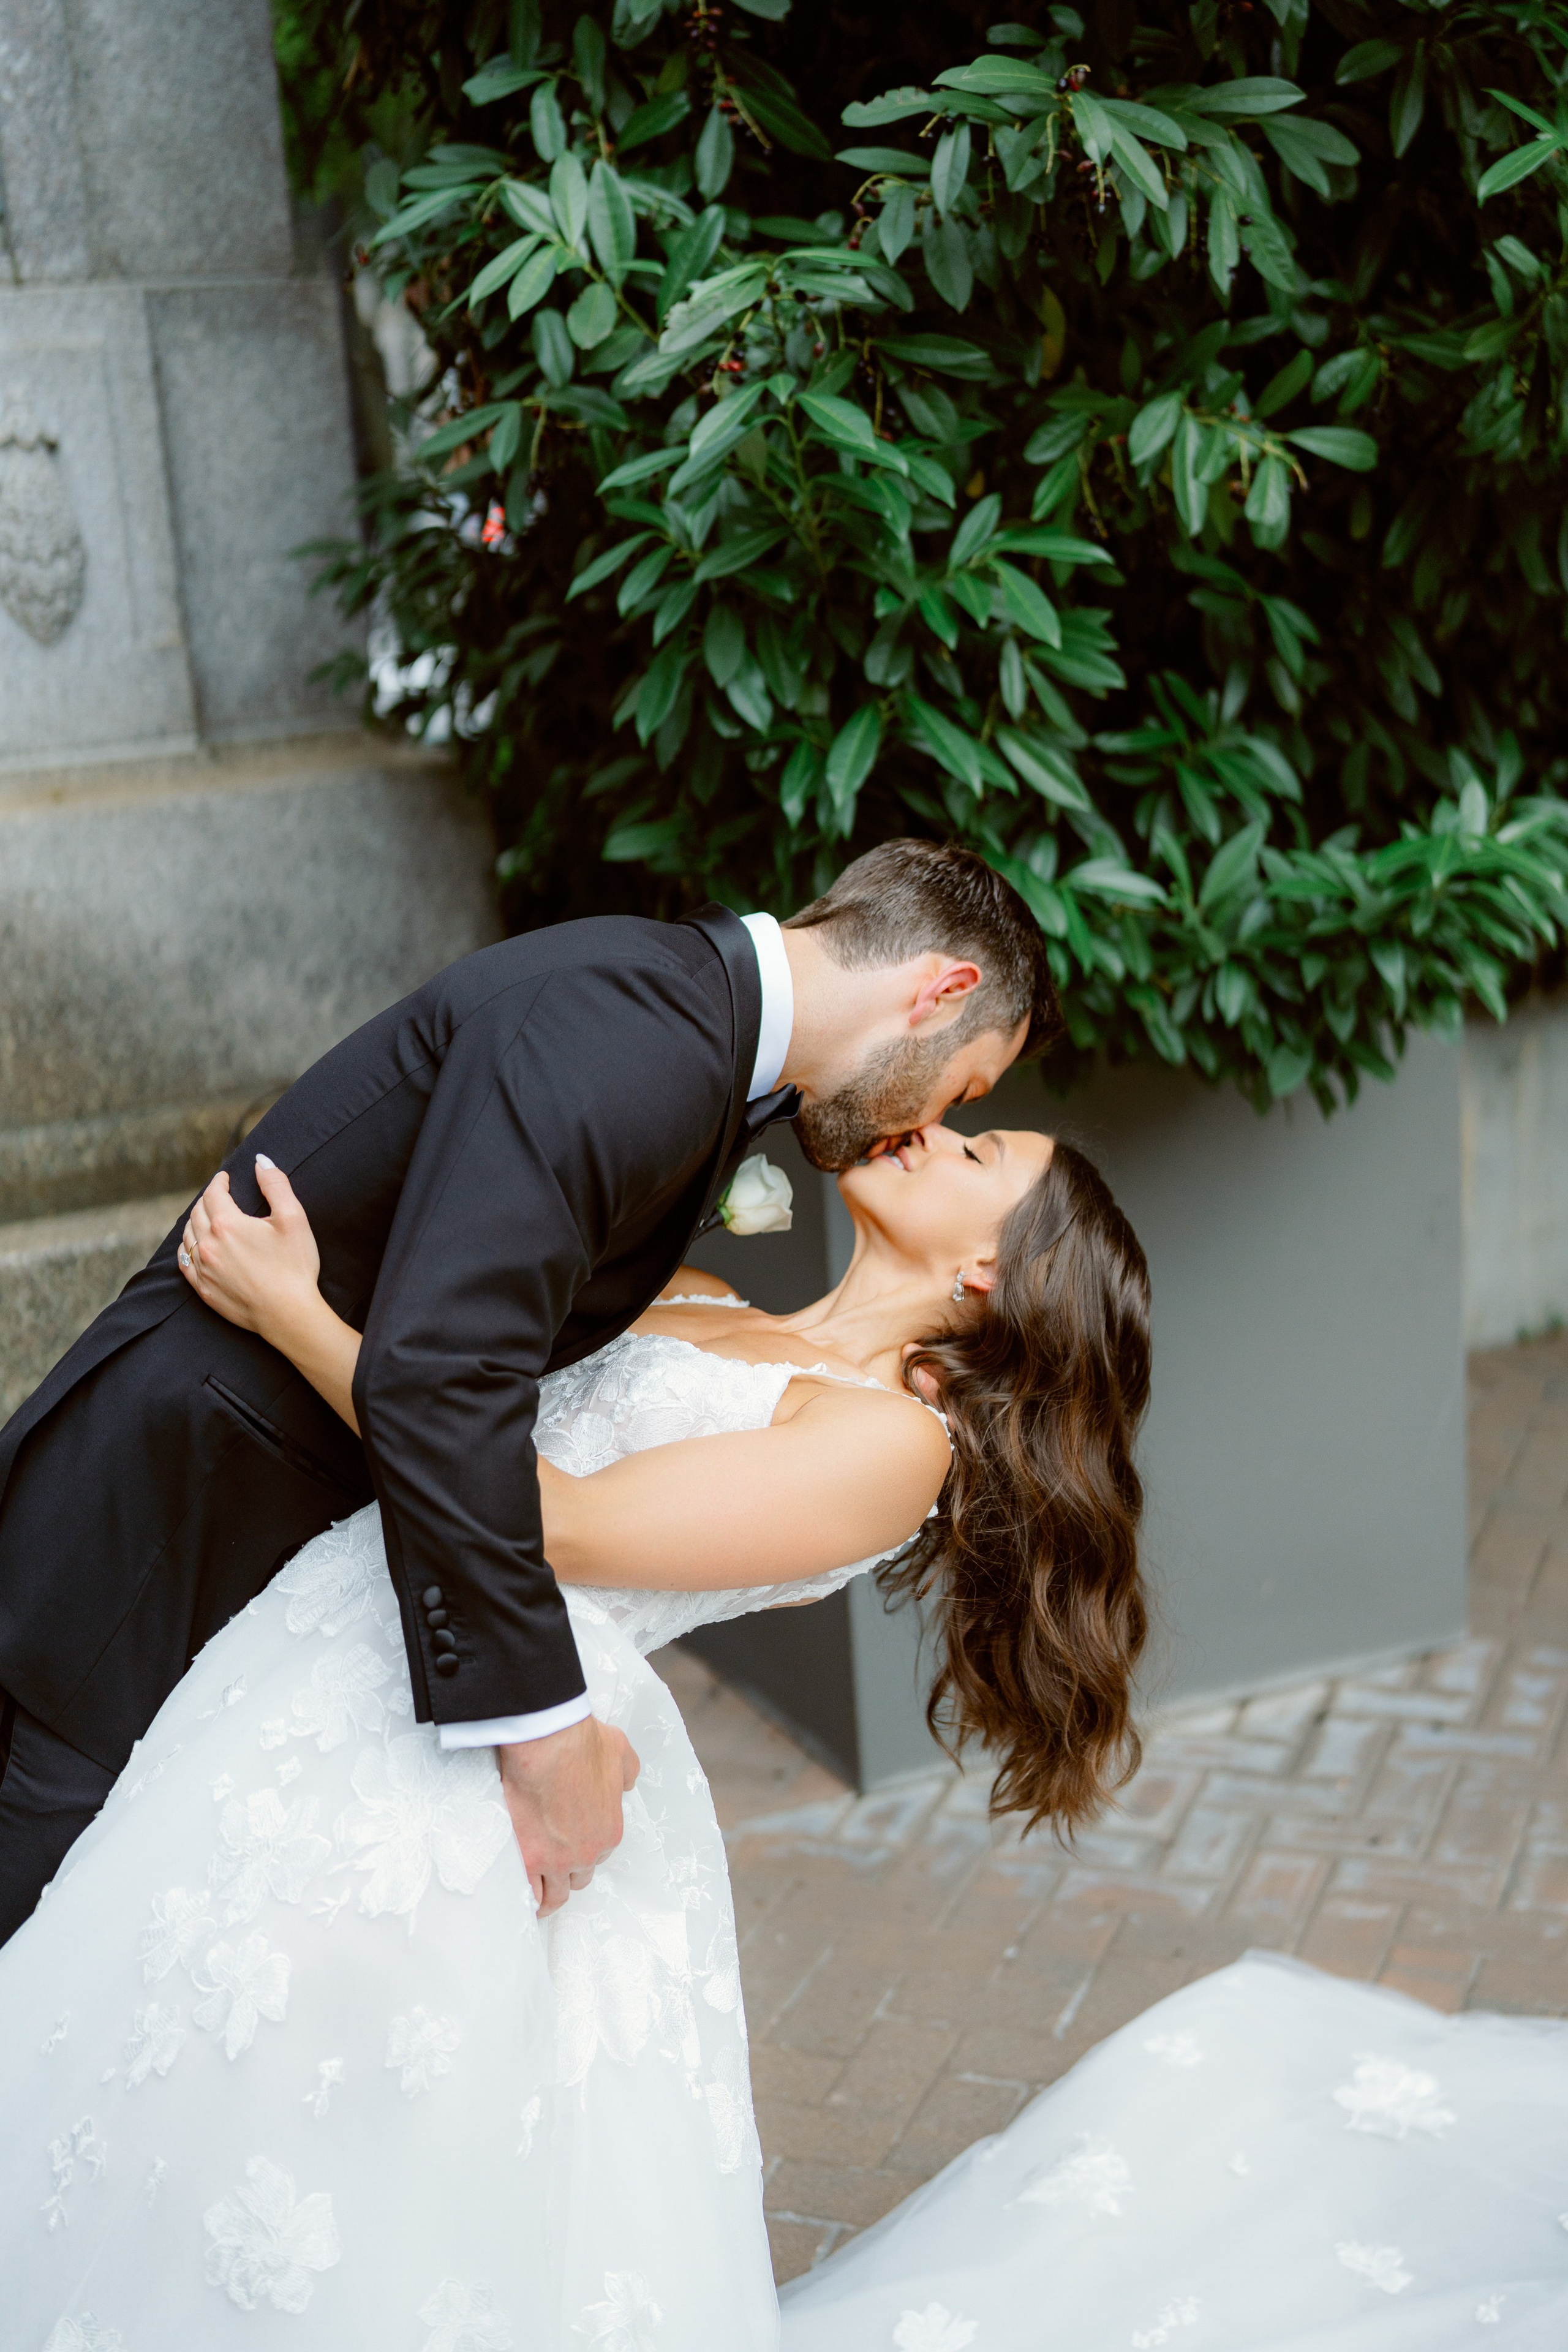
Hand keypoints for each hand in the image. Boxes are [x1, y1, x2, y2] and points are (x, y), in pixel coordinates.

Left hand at [178, 1159, 321, 1343]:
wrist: (289, 1315)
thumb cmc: (295, 1266)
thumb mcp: (293, 1219)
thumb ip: (276, 1185)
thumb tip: (261, 1161)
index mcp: (228, 1224)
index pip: (214, 1193)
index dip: (220, 1181)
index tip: (225, 1178)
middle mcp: (208, 1245)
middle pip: (197, 1212)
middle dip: (207, 1199)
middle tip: (218, 1195)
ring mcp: (203, 1269)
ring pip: (187, 1236)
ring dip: (195, 1221)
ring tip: (206, 1217)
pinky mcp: (204, 1290)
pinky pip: (184, 1263)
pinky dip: (186, 1248)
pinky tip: (193, 1246)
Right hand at [497, 1714, 639, 1916]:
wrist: (548, 1743)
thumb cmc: (582, 1743)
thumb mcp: (621, 1753)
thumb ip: (627, 1772)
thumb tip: (626, 1783)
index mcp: (609, 1831)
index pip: (599, 1854)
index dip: (584, 1849)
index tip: (572, 1844)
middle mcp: (587, 1852)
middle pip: (578, 1878)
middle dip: (567, 1874)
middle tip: (553, 1869)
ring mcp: (557, 1860)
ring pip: (554, 1894)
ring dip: (547, 1895)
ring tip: (536, 1895)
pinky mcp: (529, 1859)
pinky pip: (529, 1892)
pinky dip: (525, 1897)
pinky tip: (518, 1896)